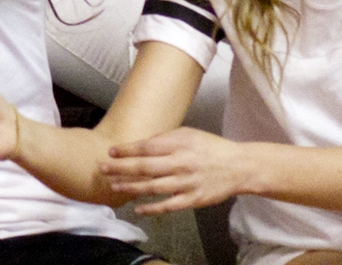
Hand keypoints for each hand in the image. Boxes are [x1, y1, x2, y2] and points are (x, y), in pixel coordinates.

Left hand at [103, 125, 257, 212]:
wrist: (239, 167)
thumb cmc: (211, 147)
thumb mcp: (188, 134)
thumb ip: (165, 138)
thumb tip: (140, 144)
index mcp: (179, 144)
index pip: (146, 147)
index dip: (126, 150)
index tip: (110, 151)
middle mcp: (181, 163)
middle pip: (145, 167)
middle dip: (120, 168)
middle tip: (102, 168)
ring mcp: (187, 183)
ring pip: (153, 187)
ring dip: (131, 187)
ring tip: (114, 186)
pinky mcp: (194, 199)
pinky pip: (169, 205)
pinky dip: (153, 208)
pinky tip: (138, 208)